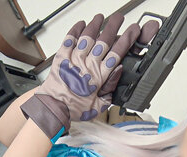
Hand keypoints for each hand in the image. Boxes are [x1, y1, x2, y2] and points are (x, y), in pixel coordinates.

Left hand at [20, 13, 141, 139]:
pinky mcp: (62, 58)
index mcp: (99, 76)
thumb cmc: (73, 108)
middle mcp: (88, 65)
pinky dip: (75, 30)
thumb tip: (118, 72)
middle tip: (119, 18)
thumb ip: (110, 89)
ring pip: (87, 37)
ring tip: (100, 17)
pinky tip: (80, 24)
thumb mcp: (99, 106)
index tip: (133, 30)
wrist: (53, 107)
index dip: (127, 39)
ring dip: (95, 25)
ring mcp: (74, 59)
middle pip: (104, 40)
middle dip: (113, 26)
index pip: (117, 53)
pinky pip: (69, 40)